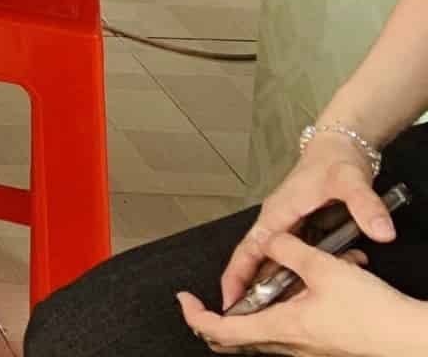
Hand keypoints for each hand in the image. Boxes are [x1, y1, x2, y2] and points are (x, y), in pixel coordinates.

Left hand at [181, 230, 427, 353]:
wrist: (413, 338)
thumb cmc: (373, 312)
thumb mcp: (324, 268)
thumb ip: (290, 249)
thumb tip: (269, 241)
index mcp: (281, 328)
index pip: (222, 331)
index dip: (196, 316)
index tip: (183, 299)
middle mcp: (292, 343)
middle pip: (239, 338)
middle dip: (216, 319)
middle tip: (203, 300)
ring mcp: (309, 347)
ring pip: (267, 330)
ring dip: (257, 307)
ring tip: (263, 278)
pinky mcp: (325, 344)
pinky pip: (294, 326)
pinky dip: (289, 305)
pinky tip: (309, 282)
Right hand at [220, 137, 398, 308]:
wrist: (342, 147)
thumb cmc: (336, 159)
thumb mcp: (351, 182)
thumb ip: (366, 206)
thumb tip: (381, 231)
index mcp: (278, 212)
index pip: (250, 249)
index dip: (237, 276)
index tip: (229, 301)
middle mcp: (279, 221)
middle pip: (259, 262)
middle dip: (256, 290)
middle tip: (256, 318)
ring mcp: (290, 227)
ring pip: (278, 264)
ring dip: (284, 285)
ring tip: (293, 309)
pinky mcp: (304, 230)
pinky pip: (297, 259)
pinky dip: (305, 276)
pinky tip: (324, 286)